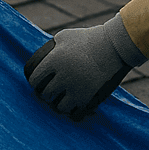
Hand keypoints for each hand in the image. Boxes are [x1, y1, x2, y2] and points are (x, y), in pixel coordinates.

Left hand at [24, 15, 145, 121]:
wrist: (115, 46)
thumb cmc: (89, 39)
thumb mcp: (65, 36)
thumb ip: (50, 49)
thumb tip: (39, 60)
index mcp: (54, 60)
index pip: (33, 79)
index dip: (35, 82)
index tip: (38, 84)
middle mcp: (62, 75)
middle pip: (45, 94)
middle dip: (47, 93)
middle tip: (52, 92)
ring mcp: (76, 88)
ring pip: (57, 106)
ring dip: (59, 103)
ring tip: (64, 99)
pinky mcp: (88, 98)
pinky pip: (74, 113)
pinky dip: (73, 110)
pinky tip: (75, 104)